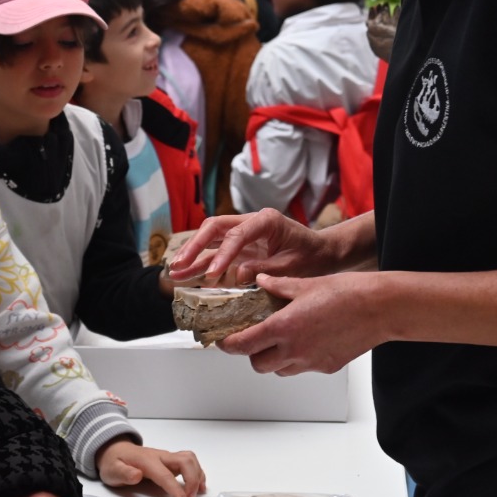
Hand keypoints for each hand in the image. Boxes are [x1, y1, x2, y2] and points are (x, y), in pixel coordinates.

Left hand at [96, 439, 205, 496]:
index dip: (176, 489)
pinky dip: (197, 472)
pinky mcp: (170, 460)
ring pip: (189, 459)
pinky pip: (189, 461)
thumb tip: (137, 475)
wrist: (115, 450)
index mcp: (146, 460)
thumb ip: (124, 473)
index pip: (165, 475)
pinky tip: (199, 484)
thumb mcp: (112, 470)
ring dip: (197, 474)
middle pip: (184, 461)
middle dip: (192, 479)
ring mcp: (166, 457)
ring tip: (198, 492)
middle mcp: (160, 456)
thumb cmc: (114, 462)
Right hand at [168, 209, 331, 285]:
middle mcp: (250, 222)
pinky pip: (216, 252)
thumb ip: (266, 270)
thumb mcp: (293, 266)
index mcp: (266, 220)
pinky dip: (201, 263)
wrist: (321, 253)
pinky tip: (186, 274)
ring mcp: (244, 233)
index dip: (222, 254)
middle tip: (179, 264)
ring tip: (174, 271)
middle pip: (215, 228)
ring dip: (192, 254)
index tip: (213, 274)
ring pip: (211, 238)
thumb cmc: (311, 256)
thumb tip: (237, 276)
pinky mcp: (240, 247)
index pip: (236, 234)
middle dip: (195, 246)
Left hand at [220, 271, 383, 375]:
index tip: (223, 340)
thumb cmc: (348, 293)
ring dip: (273, 359)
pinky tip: (306, 340)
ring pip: (279, 370)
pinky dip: (297, 359)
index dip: (228, 345)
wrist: (380, 308)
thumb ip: (278, 286)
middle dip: (250, 354)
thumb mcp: (306, 283)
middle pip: (257, 364)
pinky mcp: (326, 366)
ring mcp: (311, 361)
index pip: (243, 344)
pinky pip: (302, 368)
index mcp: (284, 327)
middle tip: (252, 337)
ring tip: (280, 339)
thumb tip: (260, 282)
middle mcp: (295, 349)